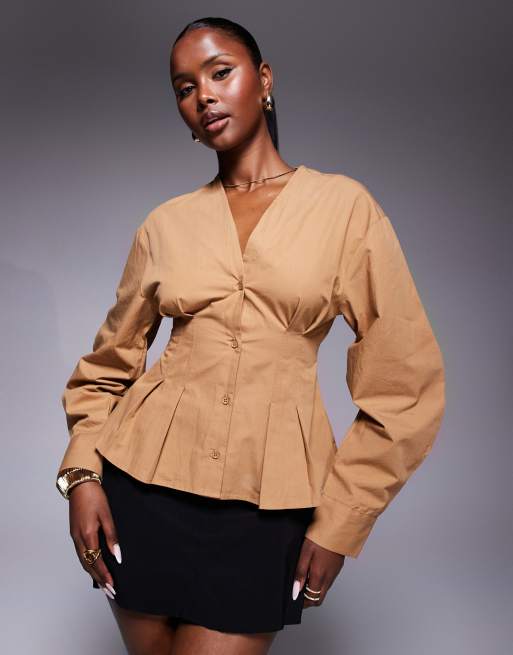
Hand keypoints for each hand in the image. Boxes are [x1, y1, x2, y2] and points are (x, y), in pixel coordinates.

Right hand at [68, 480, 120, 597]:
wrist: (80, 484)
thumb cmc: (95, 497)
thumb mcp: (107, 515)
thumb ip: (112, 536)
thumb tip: (117, 556)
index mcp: (87, 534)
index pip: (97, 561)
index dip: (105, 575)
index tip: (112, 586)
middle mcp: (78, 539)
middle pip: (88, 566)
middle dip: (99, 580)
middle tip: (110, 592)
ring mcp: (75, 537)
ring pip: (83, 561)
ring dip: (93, 574)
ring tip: (104, 585)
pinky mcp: (74, 534)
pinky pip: (81, 554)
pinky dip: (88, 565)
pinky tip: (94, 568)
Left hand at [293, 536, 344, 607]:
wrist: (337, 527)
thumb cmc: (319, 538)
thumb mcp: (305, 553)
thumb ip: (300, 572)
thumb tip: (296, 591)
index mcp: (319, 575)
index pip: (312, 599)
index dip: (304, 602)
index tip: (295, 598)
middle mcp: (329, 577)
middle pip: (319, 597)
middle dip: (309, 598)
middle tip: (299, 590)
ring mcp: (334, 573)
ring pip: (324, 589)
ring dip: (315, 589)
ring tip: (305, 577)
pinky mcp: (337, 567)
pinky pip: (329, 580)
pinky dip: (321, 581)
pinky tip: (314, 570)